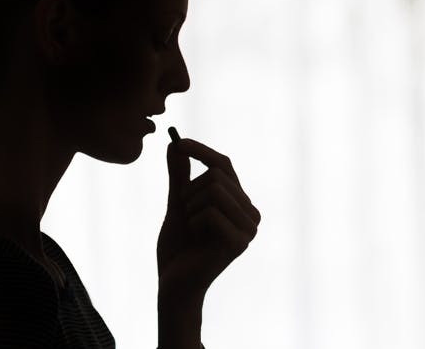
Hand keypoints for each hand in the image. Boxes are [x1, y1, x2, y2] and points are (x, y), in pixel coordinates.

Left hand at [157, 137, 259, 296]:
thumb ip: (179, 176)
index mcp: (240, 201)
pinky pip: (211, 212)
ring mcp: (248, 229)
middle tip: (184, 212)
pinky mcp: (239, 243)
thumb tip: (174, 144)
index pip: (224, 164)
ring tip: (191, 227)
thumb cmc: (178, 246)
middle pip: (217, 175)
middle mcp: (250, 213)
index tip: (178, 142)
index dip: (201, 151)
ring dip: (190, 206)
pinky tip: (196, 240)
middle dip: (189, 190)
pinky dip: (193, 222)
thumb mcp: (178, 204)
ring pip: (215, 190)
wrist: (174, 283)